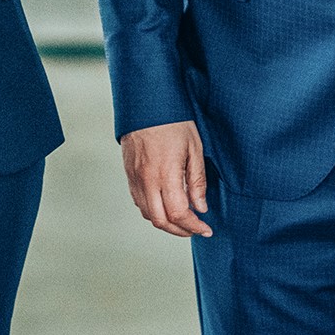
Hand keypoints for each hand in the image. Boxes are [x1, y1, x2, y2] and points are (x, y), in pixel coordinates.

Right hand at [119, 120, 212, 237]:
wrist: (145, 103)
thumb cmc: (173, 122)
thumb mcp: (194, 148)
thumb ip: (197, 181)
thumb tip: (200, 207)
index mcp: (166, 174)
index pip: (179, 213)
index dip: (193, 226)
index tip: (206, 229)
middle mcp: (147, 180)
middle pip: (161, 220)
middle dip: (180, 231)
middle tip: (195, 229)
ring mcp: (135, 178)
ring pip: (148, 214)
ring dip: (166, 223)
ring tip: (182, 220)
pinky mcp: (129, 174)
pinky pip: (139, 202)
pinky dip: (153, 211)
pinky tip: (165, 206)